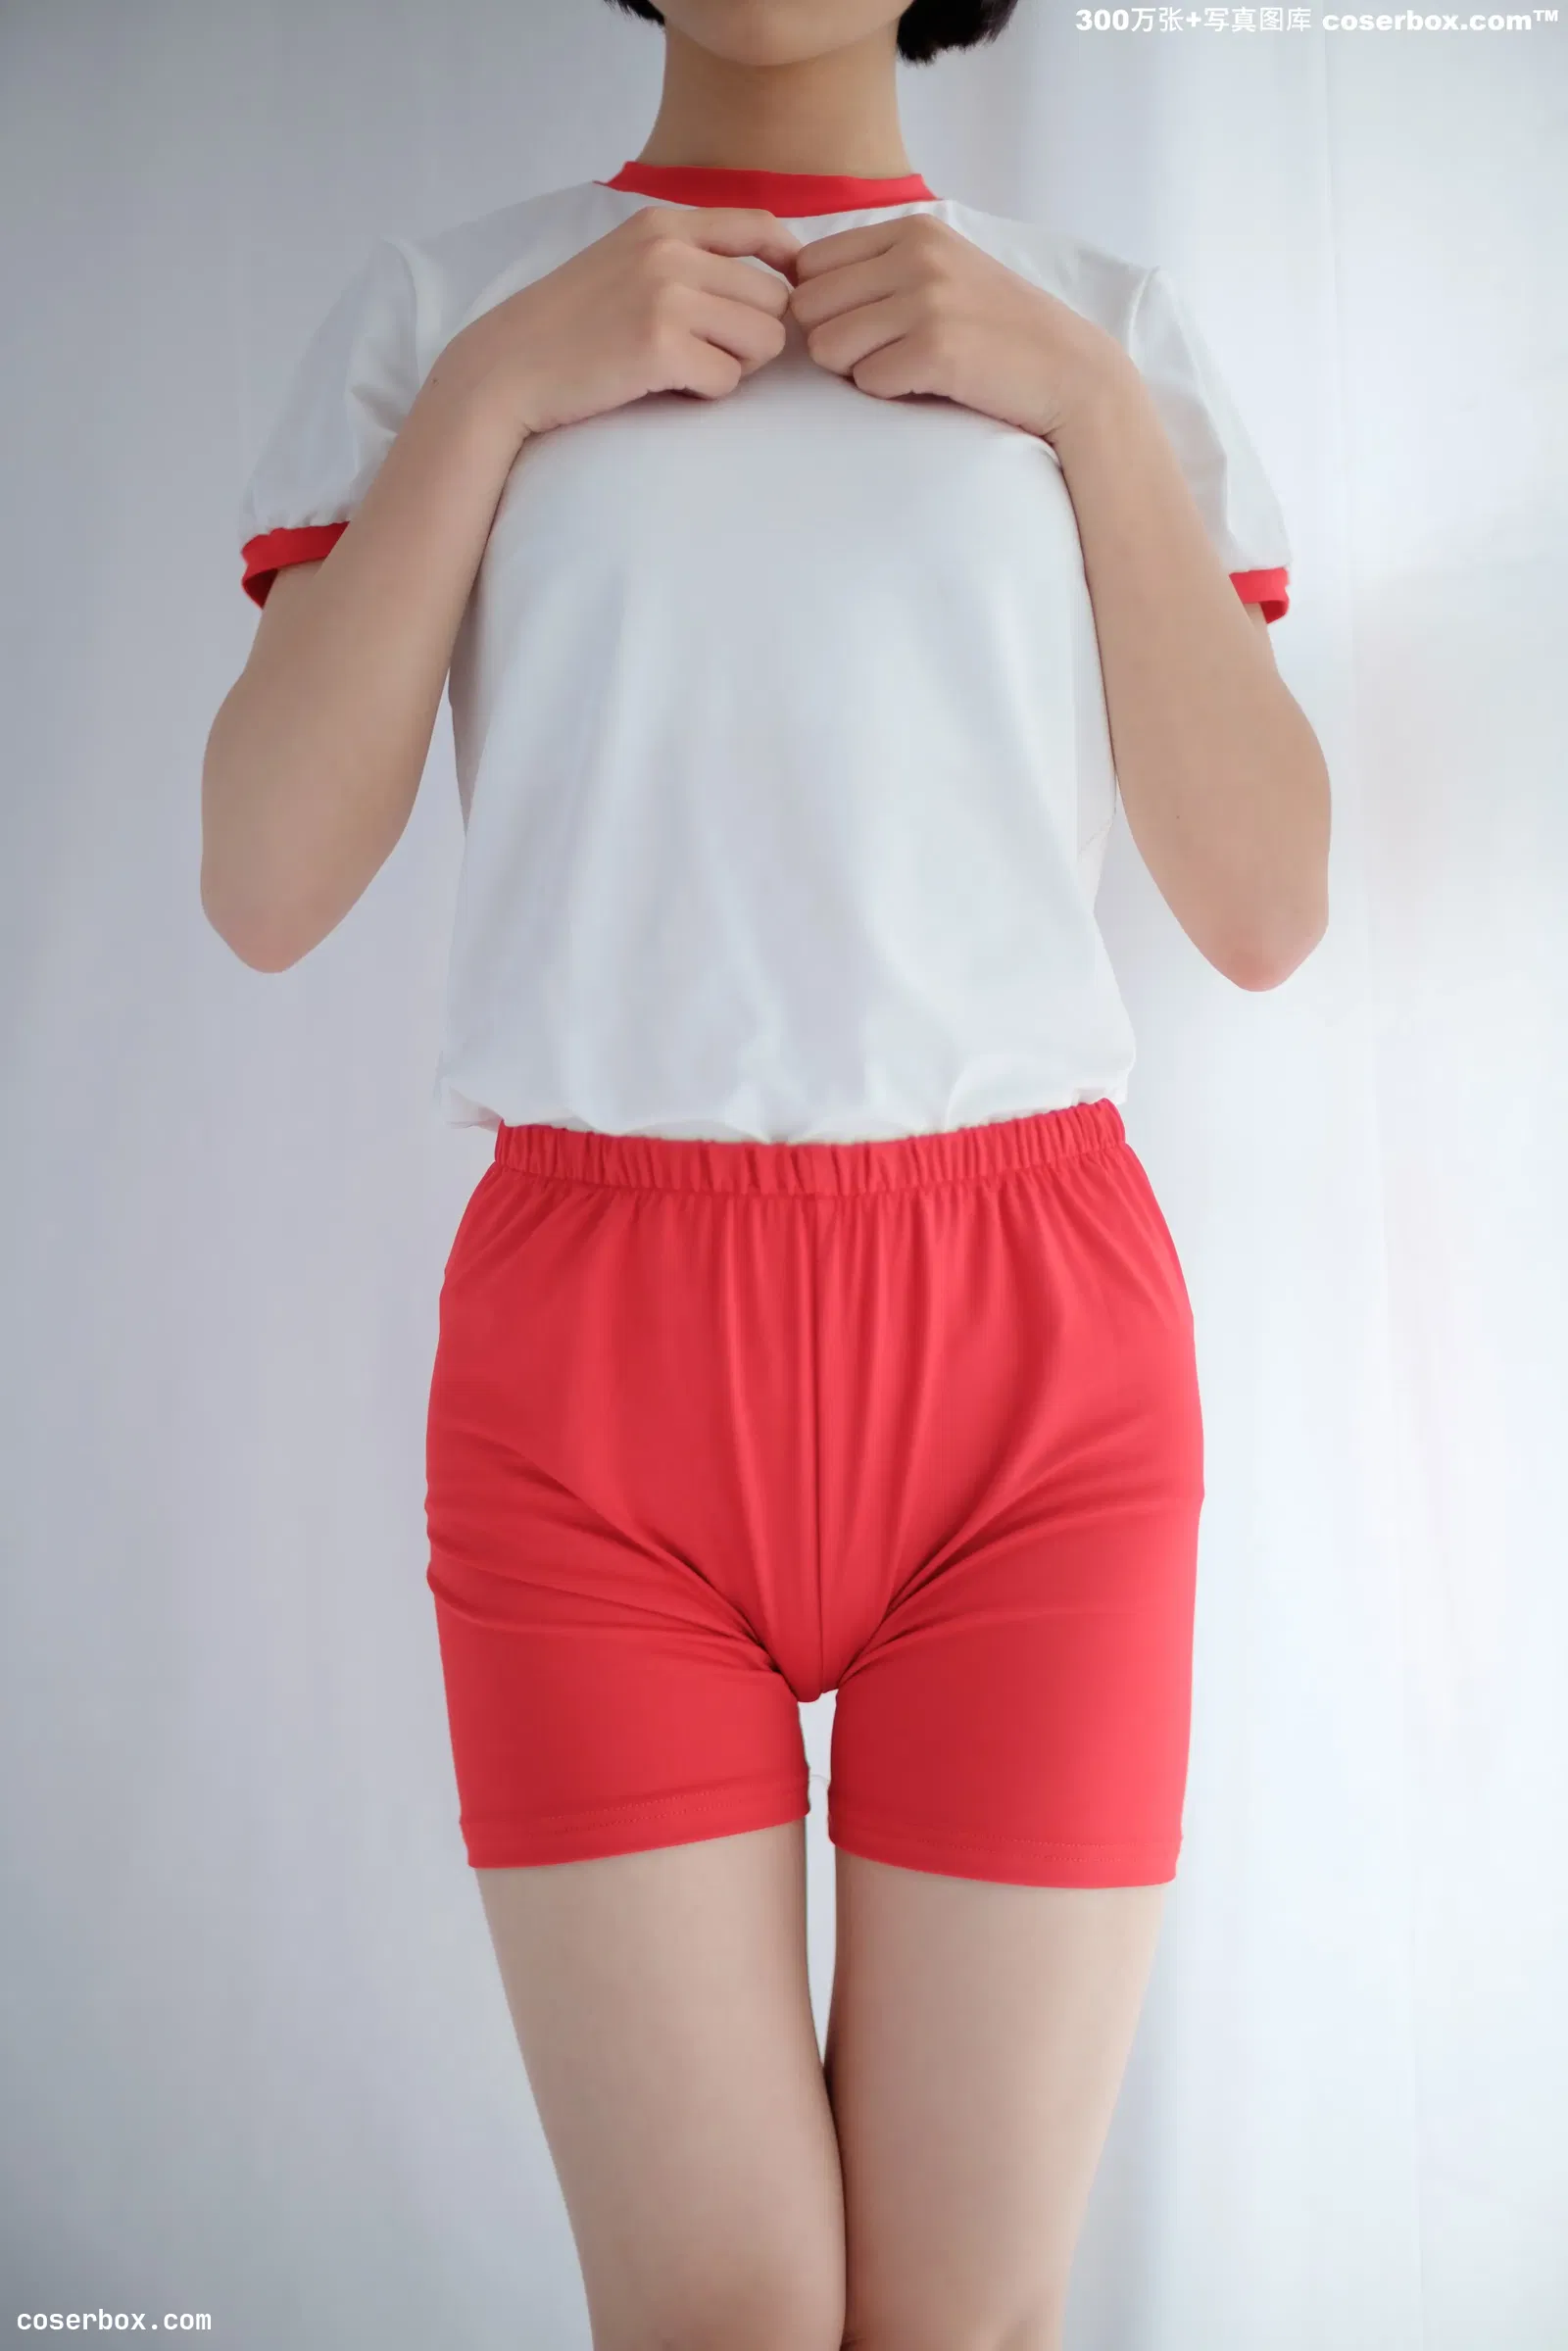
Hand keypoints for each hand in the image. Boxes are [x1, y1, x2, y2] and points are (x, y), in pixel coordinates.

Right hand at [457, 204, 802, 441]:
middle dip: (752, 335)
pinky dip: (706, 392)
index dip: (788, 264)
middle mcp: (670, 251)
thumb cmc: (569, 325)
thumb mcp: (624, 262)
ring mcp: (666, 297)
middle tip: (707, 353)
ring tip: (686, 368)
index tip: (787, 294)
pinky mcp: (661, 347)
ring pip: (763, 341)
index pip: (760, 226)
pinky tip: (666, 386)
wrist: (508, 366)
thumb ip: (685, 258)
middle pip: (773, 300)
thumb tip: (769, 280)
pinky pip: (729, 379)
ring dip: (735, 365)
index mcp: (663, 223)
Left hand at [785, 212, 1125, 445]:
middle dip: (833, 340)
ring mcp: (927, 301)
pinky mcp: (936, 350)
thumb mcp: (941, 272)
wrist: (1069, 371)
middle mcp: (916, 256)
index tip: (867, 324)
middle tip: (885, 352)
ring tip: (907, 366)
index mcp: (912, 229)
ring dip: (857, 370)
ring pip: (827, 347)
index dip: (826, 306)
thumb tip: (793, 281)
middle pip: (807, 307)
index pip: (810, 266)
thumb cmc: (996, 330)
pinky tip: (929, 383)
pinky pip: (866, 382)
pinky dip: (890, 393)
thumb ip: (877, 268)